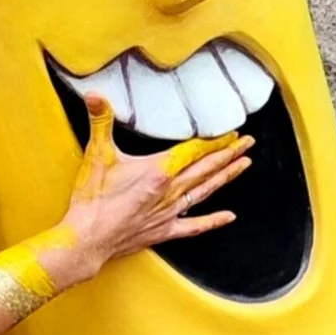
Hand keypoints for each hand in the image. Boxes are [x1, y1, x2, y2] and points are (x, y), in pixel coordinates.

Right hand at [52, 94, 250, 283]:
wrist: (87, 239)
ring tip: (245, 165)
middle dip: (229, 154)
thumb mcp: (96, 155)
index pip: (194, 151)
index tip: (230, 132)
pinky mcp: (163, 231)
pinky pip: (194, 226)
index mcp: (159, 170)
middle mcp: (170, 191)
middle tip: (248, 143)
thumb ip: (100, 121)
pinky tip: (228, 217)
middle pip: (206, 168)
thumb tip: (96, 95)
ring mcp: (169, 212)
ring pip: (205, 191)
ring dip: (226, 177)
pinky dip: (212, 221)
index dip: (214, 141)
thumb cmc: (92, 201)